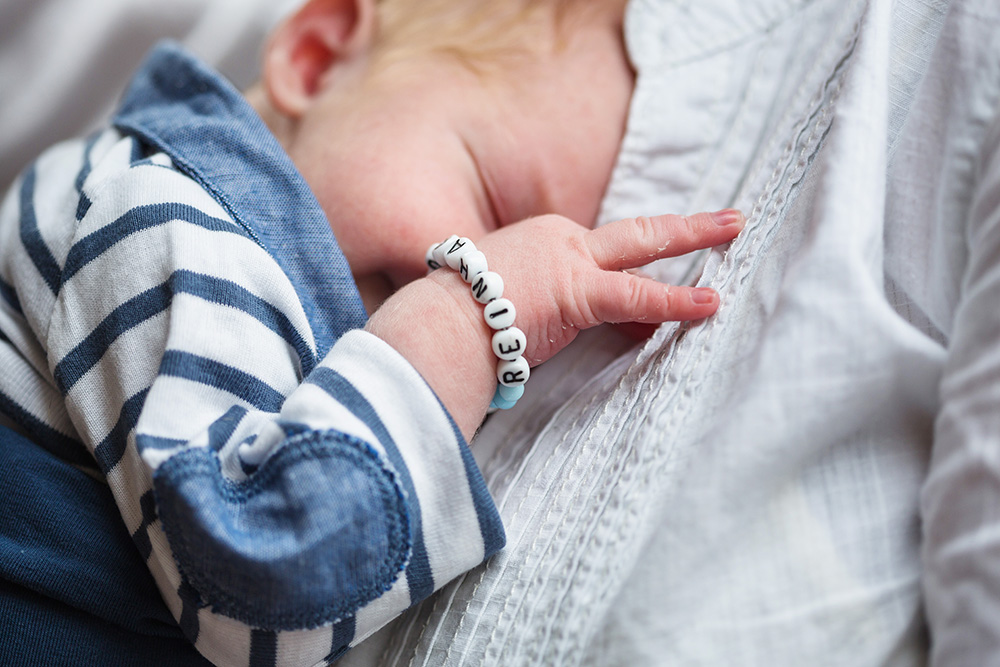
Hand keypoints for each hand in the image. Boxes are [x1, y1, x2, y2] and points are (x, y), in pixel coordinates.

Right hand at [469, 209, 744, 364]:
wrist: (439, 323)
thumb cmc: (457, 318)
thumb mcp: (501, 302)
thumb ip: (535, 310)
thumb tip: (545, 334)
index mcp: (542, 243)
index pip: (602, 256)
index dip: (633, 272)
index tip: (654, 294)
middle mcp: (561, 241)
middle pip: (635, 232)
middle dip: (685, 227)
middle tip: (728, 220)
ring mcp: (572, 261)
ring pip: (645, 245)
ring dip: (694, 237)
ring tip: (735, 232)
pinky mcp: (578, 291)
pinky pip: (638, 296)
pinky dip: (677, 301)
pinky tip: (710, 305)